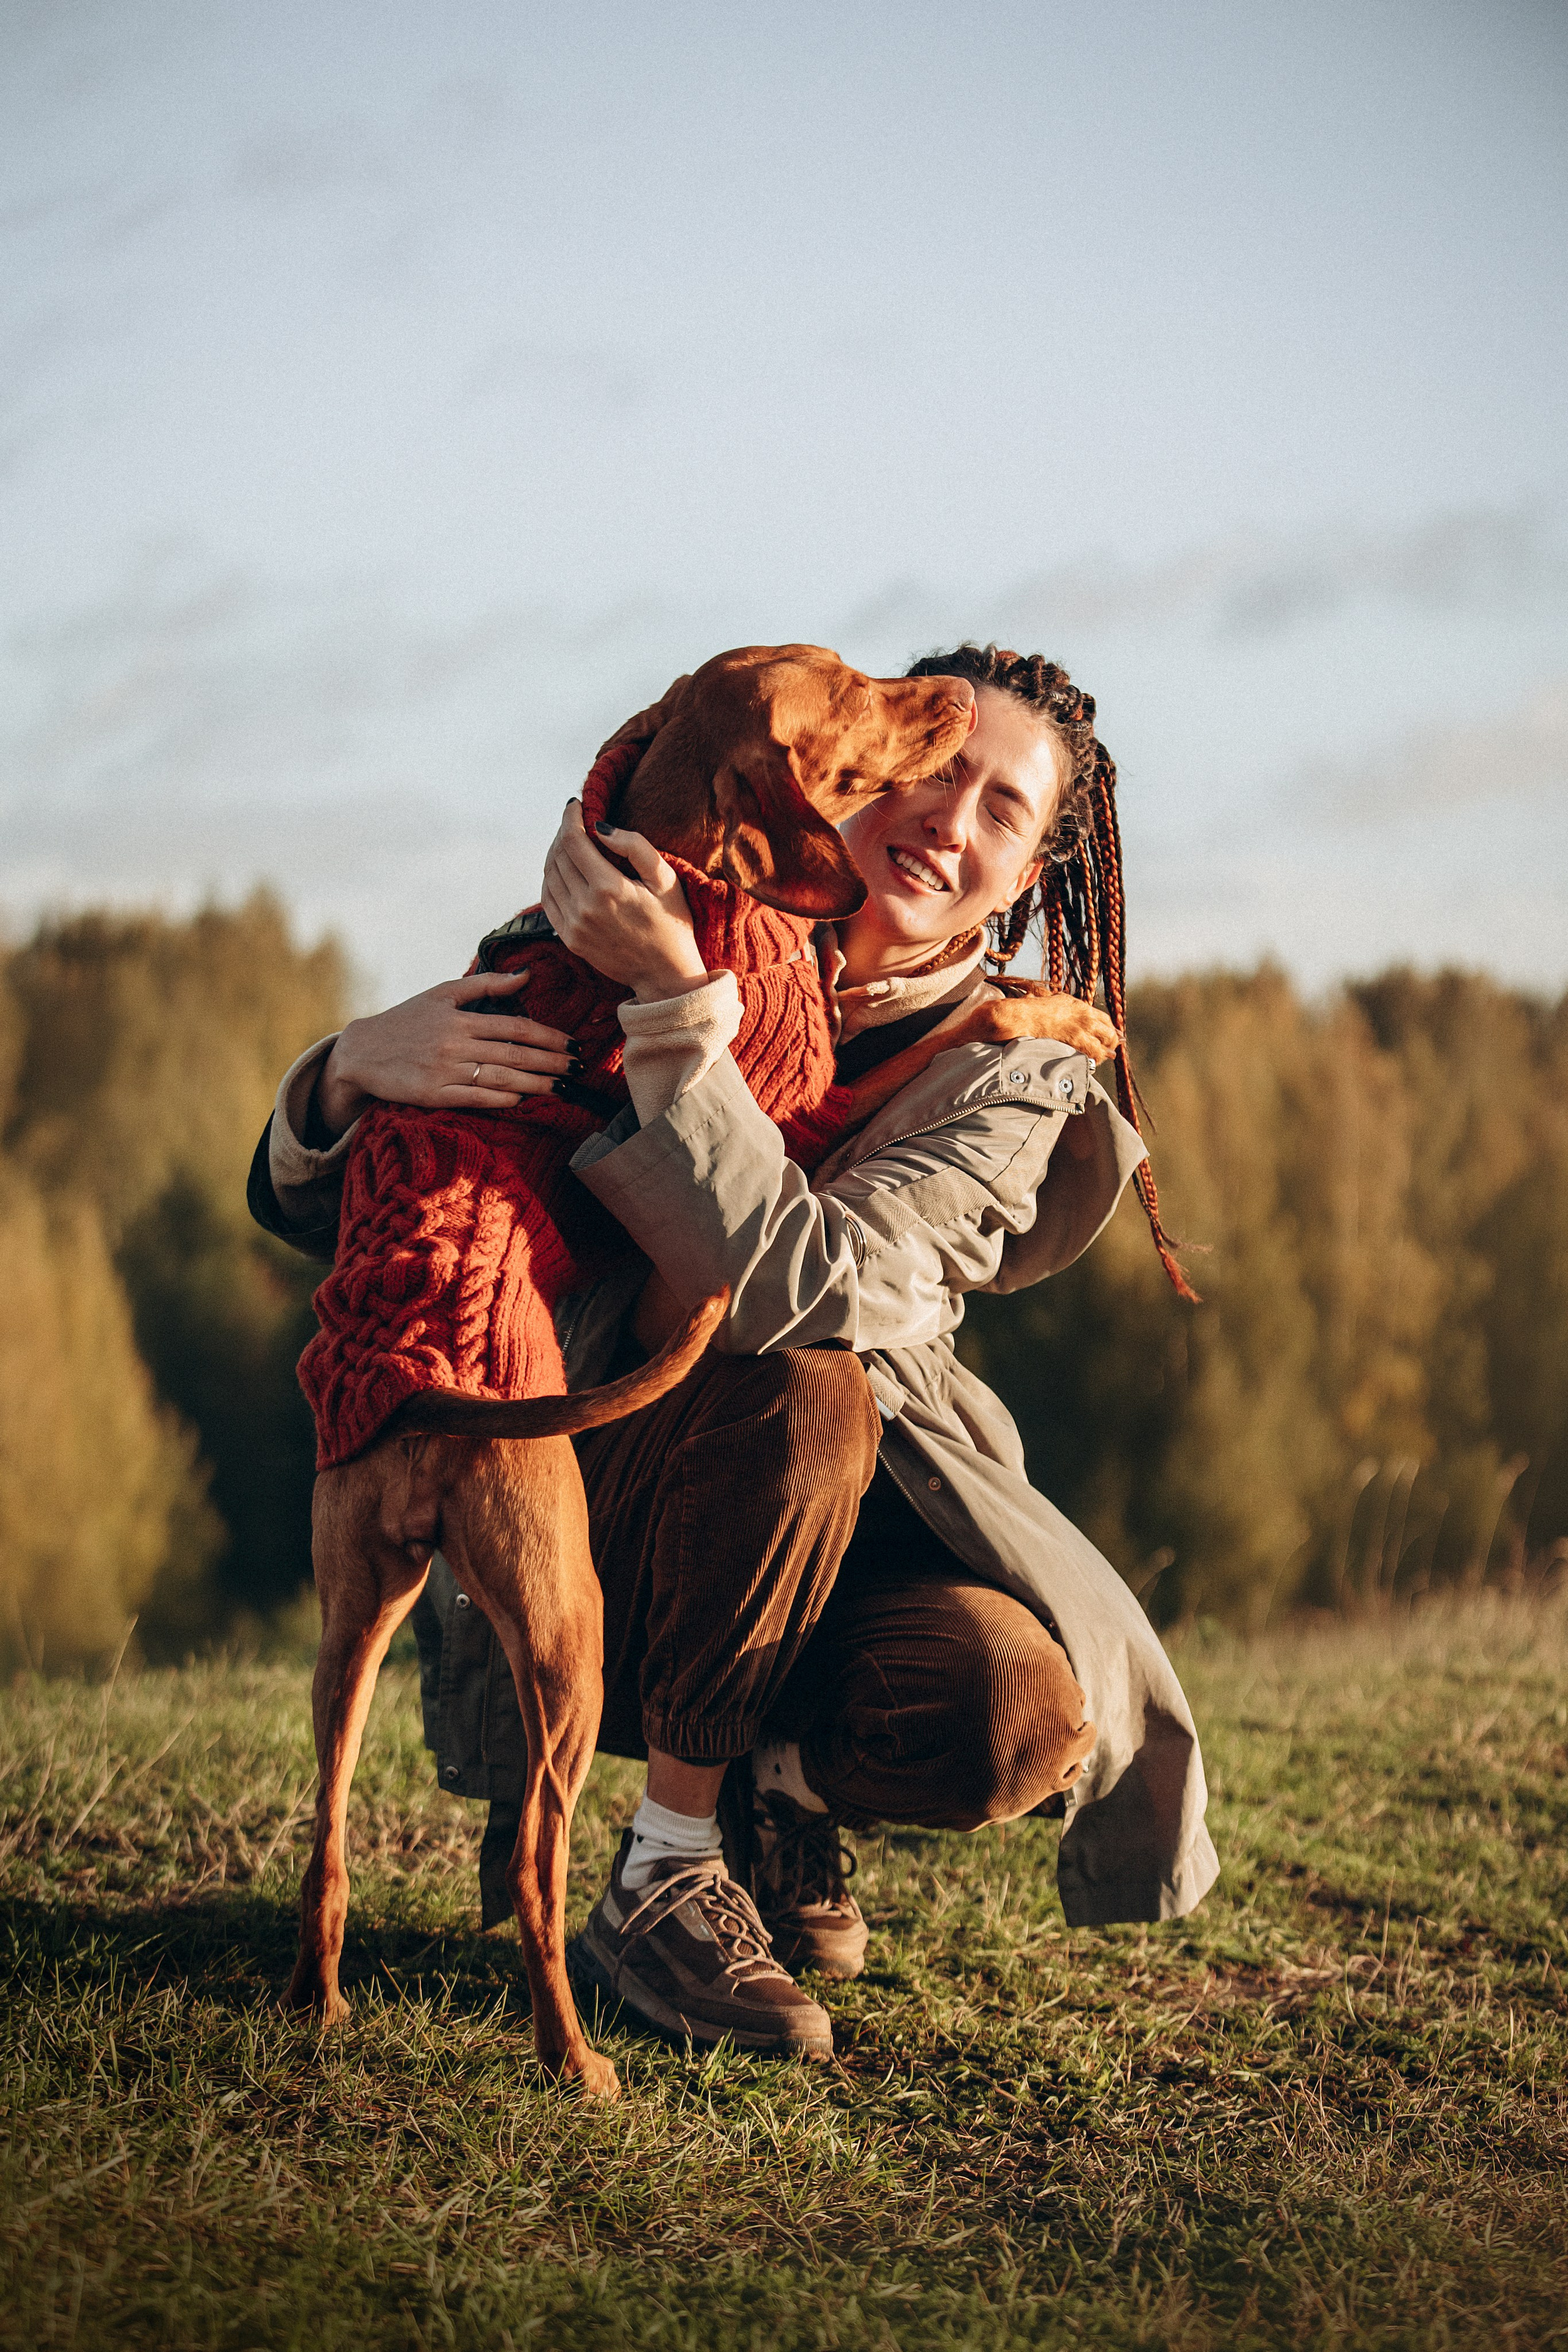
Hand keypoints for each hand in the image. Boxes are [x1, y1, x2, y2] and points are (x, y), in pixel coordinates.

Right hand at [314, 970, 580, 1138]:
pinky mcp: (433, 1094)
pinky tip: (523, 1099)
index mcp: (460, 1018)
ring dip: (535, 1083)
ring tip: (561, 1086)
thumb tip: (527, 977)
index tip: (572, 1043)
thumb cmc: (406, 1020)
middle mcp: (455, 1044)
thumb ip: (485, 985)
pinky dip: (501, 1098)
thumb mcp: (442, 994)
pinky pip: (475, 1097)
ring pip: (500, 1077)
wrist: (361, 1052)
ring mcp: (444, 1071)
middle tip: (578, 1068)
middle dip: (551, 1062)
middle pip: (515, 1053)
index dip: (548, 1036)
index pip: (516, 1027)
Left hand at [541, 800, 709, 1001]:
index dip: (570, 817)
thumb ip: (636, 847)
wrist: (665, 975)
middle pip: (557, 856)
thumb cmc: (672, 924)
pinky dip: (550, 879)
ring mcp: (573, 926)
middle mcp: (585, 907)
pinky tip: (564, 870)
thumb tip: (600, 827)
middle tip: (575, 822)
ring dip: (555, 854)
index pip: (572, 841)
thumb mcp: (666, 880)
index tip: (575, 804)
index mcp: (608, 888)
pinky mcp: (569, 939)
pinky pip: (547, 900)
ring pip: (548, 876)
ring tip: (570, 843)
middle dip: (563, 832)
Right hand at [979, 981, 1120, 1062]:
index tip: (1113, 1038)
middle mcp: (1084, 1017)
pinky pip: (1091, 1055)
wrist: (1020, 1017)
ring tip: (1099, 1060)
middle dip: (1111, 1044)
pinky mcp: (1073, 1043)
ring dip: (1103, 1055)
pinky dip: (1093, 1061)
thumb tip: (1078, 1017)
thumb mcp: (1055, 1002)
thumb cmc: (1032, 1011)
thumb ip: (1069, 1009)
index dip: (1111, 1031)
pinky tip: (1089, 1064)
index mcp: (1080, 1007)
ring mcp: (1080, 1030)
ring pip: (1103, 1047)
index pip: (1106, 1020)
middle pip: (1110, 1034)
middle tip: (1109, 1052)